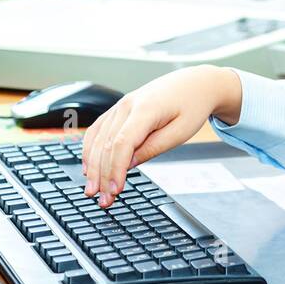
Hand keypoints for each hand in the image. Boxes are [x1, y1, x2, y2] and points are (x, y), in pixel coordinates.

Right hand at [80, 65, 242, 206]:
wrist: (195, 84)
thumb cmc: (192, 106)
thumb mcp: (181, 132)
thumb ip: (154, 148)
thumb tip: (128, 165)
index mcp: (146, 109)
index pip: (122, 143)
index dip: (115, 169)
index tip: (115, 190)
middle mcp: (127, 105)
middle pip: (105, 144)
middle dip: (102, 175)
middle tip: (103, 200)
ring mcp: (120, 105)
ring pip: (97, 139)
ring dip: (92, 166)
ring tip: (93, 190)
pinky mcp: (118, 109)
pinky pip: (97, 130)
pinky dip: (90, 149)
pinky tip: (89, 167)